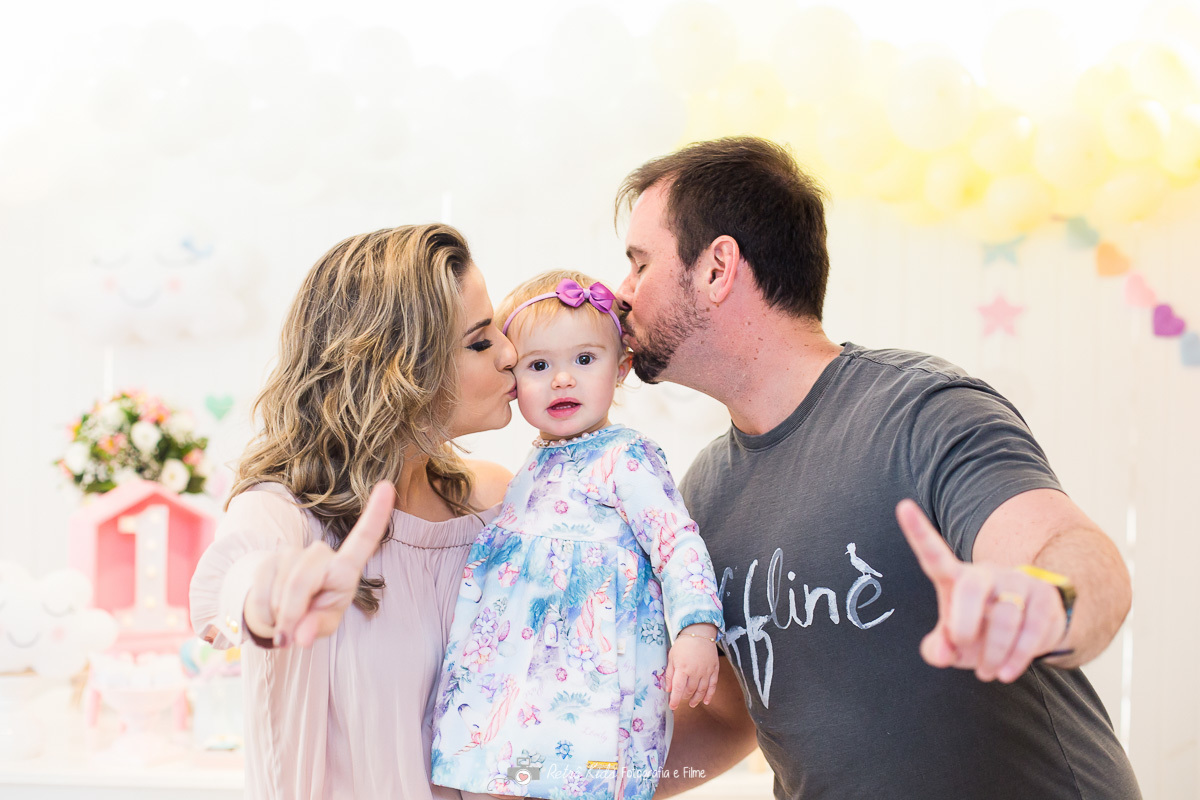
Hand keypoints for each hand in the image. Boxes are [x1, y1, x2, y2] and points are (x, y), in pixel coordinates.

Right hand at [244, 481, 395, 647]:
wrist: (279, 614)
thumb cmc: (312, 616)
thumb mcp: (323, 625)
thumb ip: (317, 628)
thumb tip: (301, 636)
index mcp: (345, 569)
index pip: (363, 539)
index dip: (376, 514)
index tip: (388, 486)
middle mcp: (321, 553)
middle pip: (300, 582)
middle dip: (291, 614)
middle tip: (289, 637)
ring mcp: (293, 552)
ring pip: (279, 589)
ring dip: (278, 616)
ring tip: (286, 621)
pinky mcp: (267, 559)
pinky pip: (260, 592)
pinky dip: (263, 614)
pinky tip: (271, 616)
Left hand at [665, 624, 718, 708]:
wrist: (699, 633)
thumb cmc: (683, 645)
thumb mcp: (672, 657)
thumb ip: (670, 674)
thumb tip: (669, 690)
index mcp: (683, 668)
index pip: (678, 688)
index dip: (675, 700)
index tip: (672, 707)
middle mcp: (695, 671)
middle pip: (690, 690)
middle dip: (685, 697)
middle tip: (681, 699)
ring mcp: (706, 671)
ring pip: (702, 690)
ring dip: (696, 699)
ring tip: (692, 704)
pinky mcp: (714, 669)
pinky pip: (713, 685)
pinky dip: (710, 695)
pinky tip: (706, 701)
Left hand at [895, 499, 1067, 682]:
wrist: (1030, 627)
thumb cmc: (980, 629)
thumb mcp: (953, 642)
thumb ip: (938, 648)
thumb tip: (941, 653)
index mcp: (955, 578)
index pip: (934, 555)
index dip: (918, 532)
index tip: (902, 506)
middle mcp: (985, 573)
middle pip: (970, 588)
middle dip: (963, 623)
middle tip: (960, 645)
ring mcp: (1018, 583)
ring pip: (1004, 618)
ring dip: (992, 654)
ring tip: (987, 672)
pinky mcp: (1045, 598)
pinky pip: (1032, 630)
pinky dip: (1016, 658)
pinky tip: (1006, 673)